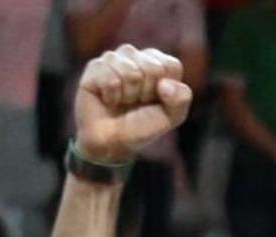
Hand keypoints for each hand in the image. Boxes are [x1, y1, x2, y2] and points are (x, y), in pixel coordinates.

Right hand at [75, 45, 193, 163]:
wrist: (113, 141)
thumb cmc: (143, 125)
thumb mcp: (172, 116)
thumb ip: (181, 98)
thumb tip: (164, 84)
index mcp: (157, 63)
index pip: (170, 65)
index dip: (166, 89)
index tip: (156, 100)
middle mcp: (135, 56)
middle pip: (152, 67)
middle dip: (147, 93)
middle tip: (137, 102)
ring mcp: (114, 59)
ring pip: (131, 72)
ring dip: (129, 95)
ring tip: (122, 101)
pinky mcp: (95, 66)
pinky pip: (110, 79)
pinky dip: (112, 96)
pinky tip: (108, 99)